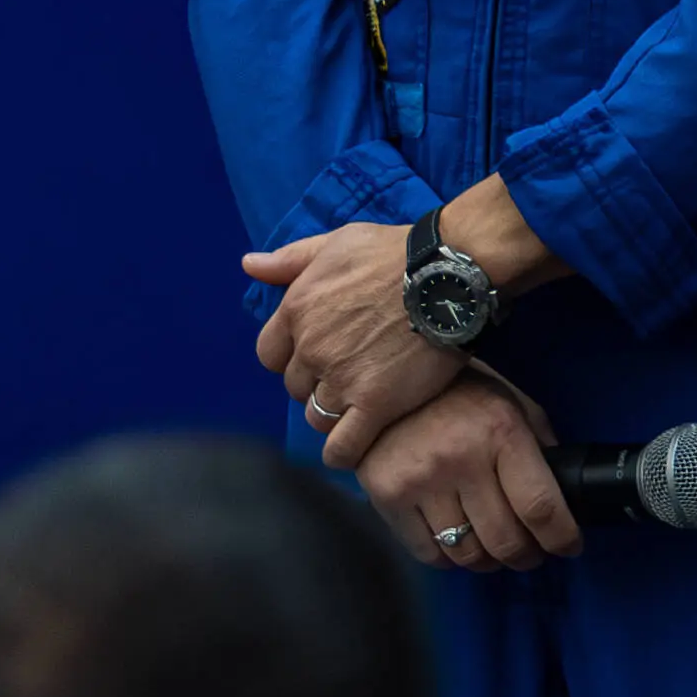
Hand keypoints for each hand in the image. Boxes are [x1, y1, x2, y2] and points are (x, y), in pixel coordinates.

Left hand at [247, 181, 565, 470]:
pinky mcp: (375, 404)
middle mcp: (311, 349)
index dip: (292, 356)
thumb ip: (290, 258)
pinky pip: (342, 447)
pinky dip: (341, 454)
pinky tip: (349, 450)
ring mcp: (342, 379)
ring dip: (333, 413)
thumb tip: (248, 264)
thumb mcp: (337, 242)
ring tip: (361, 401)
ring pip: (316, 417)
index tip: (318, 353)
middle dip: (316, 382)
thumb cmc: (394, 252)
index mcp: (297, 310)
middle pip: (295, 387)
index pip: (269, 355)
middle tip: (350, 371)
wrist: (448, 274)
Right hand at [358, 375, 580, 573]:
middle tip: (531, 553)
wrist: (386, 379)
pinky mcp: (387, 498)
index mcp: (501, 433)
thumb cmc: (461, 392)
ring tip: (494, 551)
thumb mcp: (513, 404)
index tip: (570, 547)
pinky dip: (450, 558)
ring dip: (488, 561)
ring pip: (466, 554)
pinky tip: (458, 543)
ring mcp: (420, 482)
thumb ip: (539, 446)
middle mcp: (461, 460)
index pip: (540, 506)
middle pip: (504, 540)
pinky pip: (428, 553)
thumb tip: (563, 493)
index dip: (561, 537)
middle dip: (526, 556)